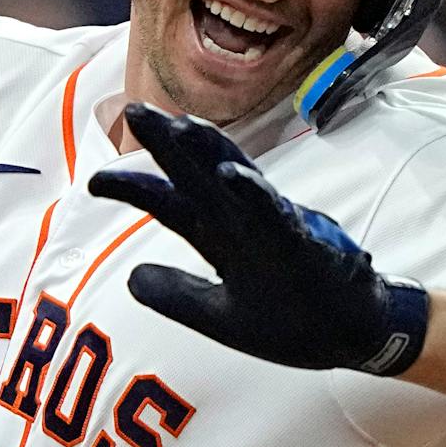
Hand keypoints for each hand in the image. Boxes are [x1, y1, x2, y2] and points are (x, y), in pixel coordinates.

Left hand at [88, 104, 427, 372]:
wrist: (352, 337)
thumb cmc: (292, 320)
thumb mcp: (220, 316)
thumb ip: (178, 295)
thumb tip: (131, 281)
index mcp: (221, 239)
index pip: (170, 203)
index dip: (133, 188)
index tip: (93, 183)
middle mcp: (242, 225)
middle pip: (198, 176)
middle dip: (167, 144)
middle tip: (135, 110)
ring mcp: (273, 229)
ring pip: (236, 182)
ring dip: (210, 153)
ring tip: (183, 125)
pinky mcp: (302, 243)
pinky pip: (274, 216)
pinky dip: (253, 195)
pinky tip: (232, 176)